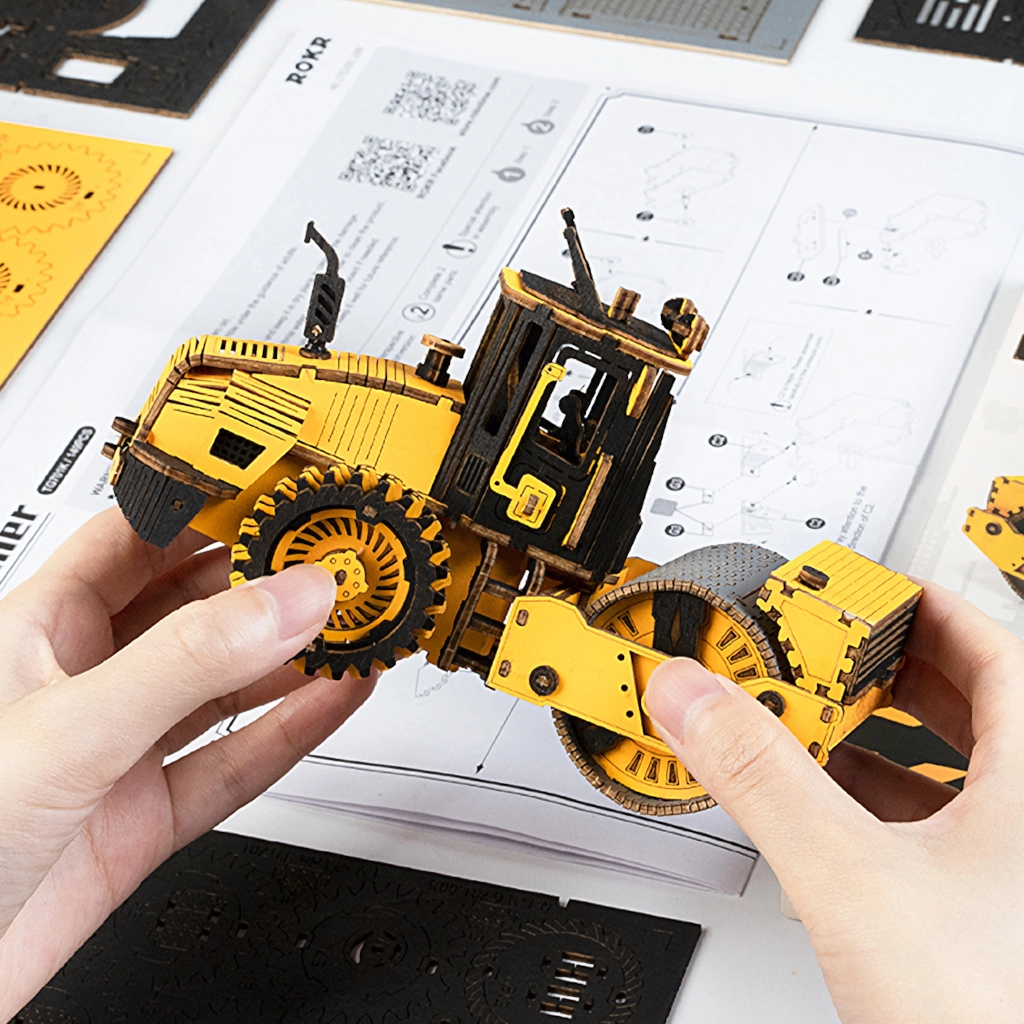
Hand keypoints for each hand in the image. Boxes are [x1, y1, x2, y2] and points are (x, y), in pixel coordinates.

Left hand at [0, 508, 374, 1017]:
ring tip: (357, 623)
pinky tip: (337, 698)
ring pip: (228, 683)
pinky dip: (295, 730)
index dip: (214, 504)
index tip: (282, 486)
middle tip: (339, 559)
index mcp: (41, 631)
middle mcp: (87, 683)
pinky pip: (239, 760)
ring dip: (297, 654)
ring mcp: (123, 751)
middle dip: (273, 581)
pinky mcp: (150, 817)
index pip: (141, 536)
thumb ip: (185, 663)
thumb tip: (289, 600)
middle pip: (201, 608)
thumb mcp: (70, 731)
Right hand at [646, 581, 1022, 1023]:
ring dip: (878, 731)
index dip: (920, 604)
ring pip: (952, 765)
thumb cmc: (993, 1017)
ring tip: (812, 710)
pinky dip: (876, 797)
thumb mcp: (853, 880)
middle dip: (884, 664)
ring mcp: (1015, 866)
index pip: (991, 646)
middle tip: (824, 642)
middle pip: (969, 698)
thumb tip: (696, 700)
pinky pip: (934, 824)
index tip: (860, 587)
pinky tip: (828, 801)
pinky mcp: (988, 910)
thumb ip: (762, 779)